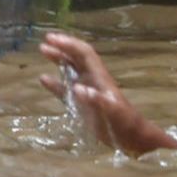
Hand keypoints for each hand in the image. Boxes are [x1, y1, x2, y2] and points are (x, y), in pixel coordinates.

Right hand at [37, 32, 176, 156]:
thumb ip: (96, 100)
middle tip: (45, 40)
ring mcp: (87, 92)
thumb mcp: (113, 111)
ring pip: (71, 70)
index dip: (70, 45)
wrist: (133, 138)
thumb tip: (77, 87)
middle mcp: (94, 81)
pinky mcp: (82, 105)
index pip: (85, 55)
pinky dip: (54, 83)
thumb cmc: (126, 123)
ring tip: (43, 51)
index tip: (53, 38)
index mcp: (101, 78)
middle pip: (77, 58)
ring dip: (58, 60)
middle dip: (62, 48)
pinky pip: (65, 91)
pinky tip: (43, 78)